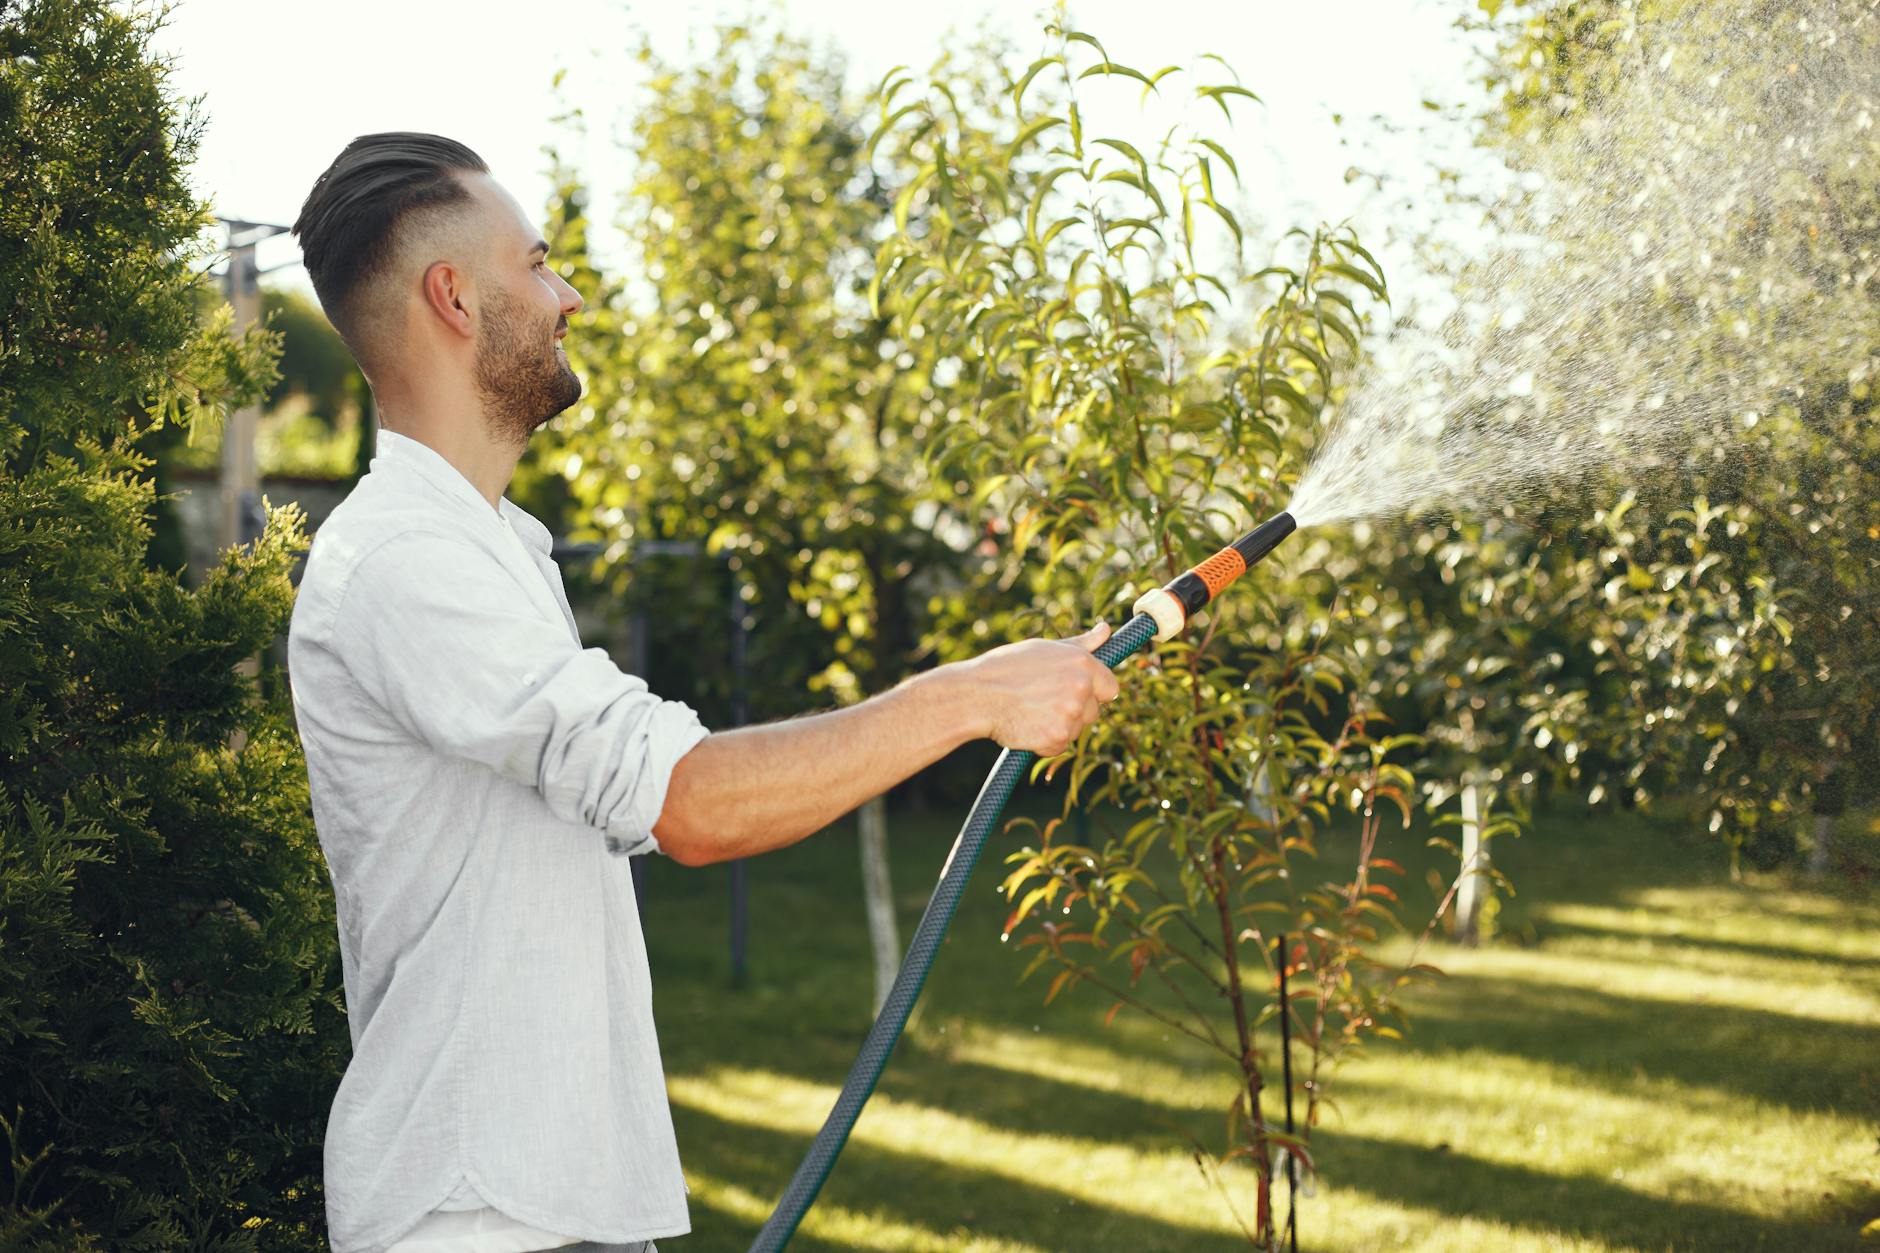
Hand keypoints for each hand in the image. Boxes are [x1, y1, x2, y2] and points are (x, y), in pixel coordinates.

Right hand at [963, 621, 1122, 755]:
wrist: (976, 695)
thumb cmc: (1006, 668)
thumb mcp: (1045, 649)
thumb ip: (1081, 644)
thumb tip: (1106, 630)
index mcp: (1082, 663)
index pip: (1110, 687)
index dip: (1093, 692)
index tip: (1073, 692)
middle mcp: (1081, 687)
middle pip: (1094, 712)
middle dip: (1073, 711)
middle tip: (1042, 701)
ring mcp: (1071, 714)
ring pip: (1077, 730)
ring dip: (1059, 727)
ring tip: (1031, 711)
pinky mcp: (1057, 738)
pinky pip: (1060, 746)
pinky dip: (1045, 742)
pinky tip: (1026, 725)